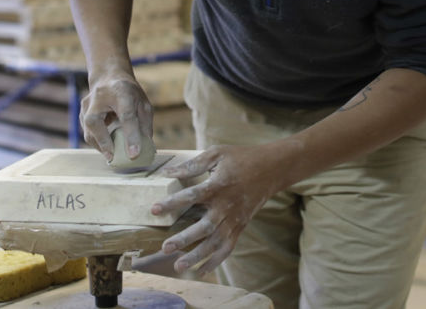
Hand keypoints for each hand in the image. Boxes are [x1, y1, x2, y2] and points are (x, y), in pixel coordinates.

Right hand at [81, 76, 152, 161]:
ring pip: (87, 129)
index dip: (131, 136)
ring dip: (99, 145)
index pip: (126, 115)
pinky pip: (87, 130)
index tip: (134, 154)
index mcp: (121, 91)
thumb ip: (145, 124)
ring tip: (111, 155)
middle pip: (95, 121)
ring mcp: (87, 103)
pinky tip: (105, 147)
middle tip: (113, 157)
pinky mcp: (81, 111)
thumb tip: (146, 147)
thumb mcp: (143, 103)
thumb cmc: (129, 93)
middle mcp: (100, 96)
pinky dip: (96, 141)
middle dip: (103, 142)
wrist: (109, 77)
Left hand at [151, 143, 293, 274]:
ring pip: (215, 243)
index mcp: (219, 185)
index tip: (153, 209)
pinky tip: (200, 271)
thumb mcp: (217, 153)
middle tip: (165, 247)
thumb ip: (193, 164)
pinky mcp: (240, 227)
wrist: (272, 169)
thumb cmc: (241, 158)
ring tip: (178, 265)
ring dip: (197, 256)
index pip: (192, 196)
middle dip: (184, 239)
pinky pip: (227, 248)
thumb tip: (168, 172)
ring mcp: (235, 219)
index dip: (172, 203)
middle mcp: (227, 206)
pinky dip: (215, 262)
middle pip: (204, 227)